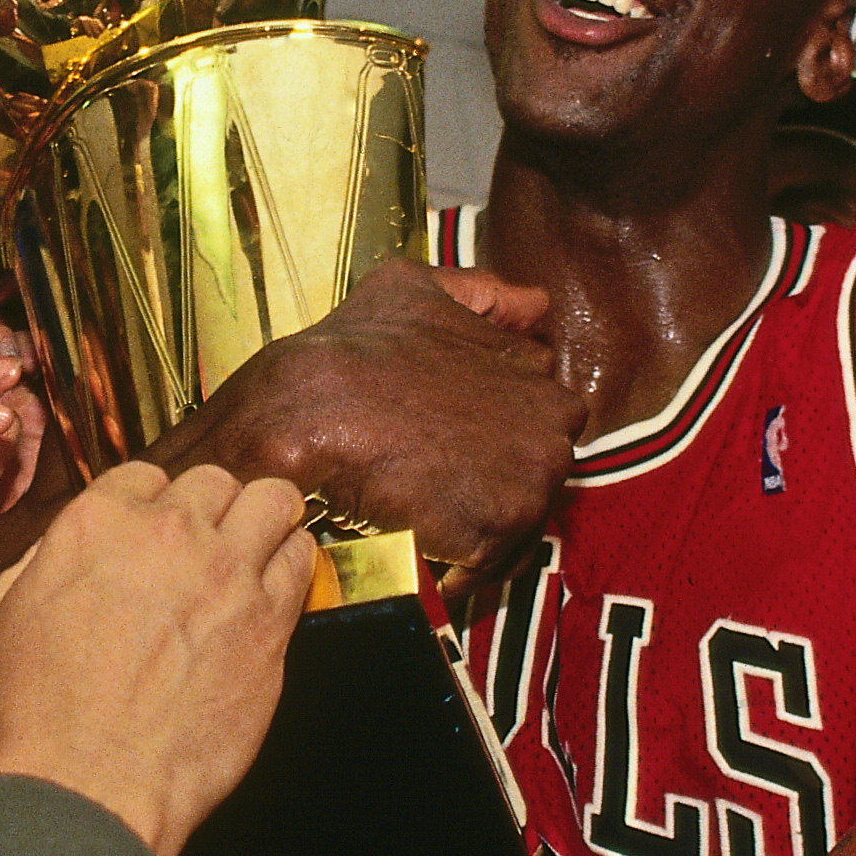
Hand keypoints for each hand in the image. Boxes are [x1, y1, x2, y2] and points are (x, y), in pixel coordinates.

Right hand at [0, 462, 314, 855]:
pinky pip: (301, 558)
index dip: (151, 504)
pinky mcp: (269, 621)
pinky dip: (294, 559)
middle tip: (207, 542)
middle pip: (212, 482)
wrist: (90, 787)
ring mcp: (226, 573)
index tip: (157, 528)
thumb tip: (57, 557)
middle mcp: (167, 534)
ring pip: (271, 500)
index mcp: (95, 524)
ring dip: (265, 517)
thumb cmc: (37, 722)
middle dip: (209, 508)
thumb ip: (33, 571)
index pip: (144, 475)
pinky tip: (281, 579)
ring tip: (261, 540)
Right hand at [155, 261, 580, 583]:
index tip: (457, 442)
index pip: (541, 416)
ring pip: (519, 520)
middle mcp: (550, 424)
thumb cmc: (352, 350)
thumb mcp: (414, 289)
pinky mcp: (499, 530)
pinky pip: (491, 562)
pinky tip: (422, 549)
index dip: (495, 433)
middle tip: (436, 484)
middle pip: (536, 471)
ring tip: (426, 518)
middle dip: (495, 480)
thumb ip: (482, 294)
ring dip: (477, 524)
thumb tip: (535, 306)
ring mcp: (530, 480)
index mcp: (536, 372)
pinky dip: (459, 566)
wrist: (306, 413)